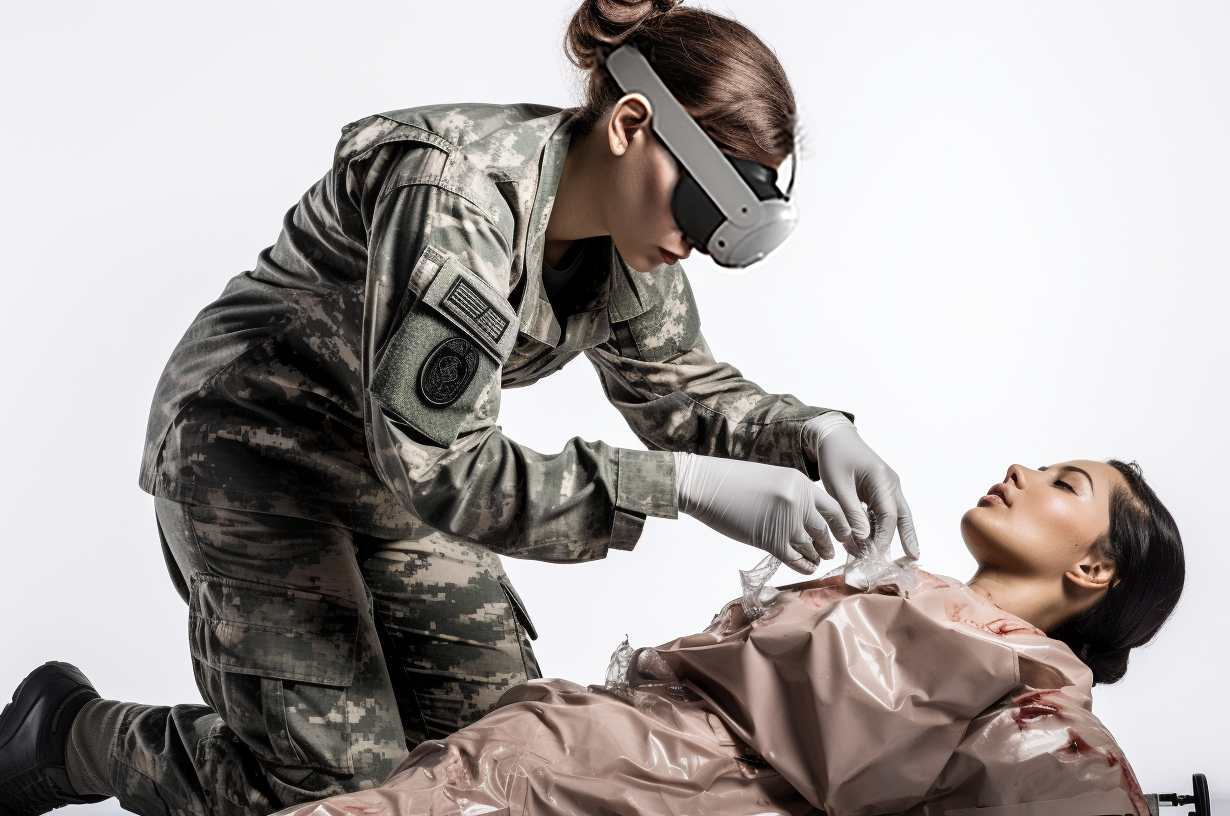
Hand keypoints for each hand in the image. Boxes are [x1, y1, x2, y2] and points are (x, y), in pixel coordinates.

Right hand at [673, 452, 846, 573]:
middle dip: (829, 544)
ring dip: (816, 556)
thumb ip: (795, 495)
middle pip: (824, 530)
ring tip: (818, 560)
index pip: (834, 508)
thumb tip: (810, 517)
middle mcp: (797, 502)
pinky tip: (807, 567)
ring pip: (810, 546)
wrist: (707, 487)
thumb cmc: (735, 482)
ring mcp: (785, 522)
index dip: (842, 525)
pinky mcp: (770, 541)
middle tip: (830, 552)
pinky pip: (795, 559)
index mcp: (800, 484)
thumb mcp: (774, 479)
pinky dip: (804, 565)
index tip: (844, 534)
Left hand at [802, 413, 918, 559]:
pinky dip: (882, 525)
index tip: (874, 555)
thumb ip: (850, 511)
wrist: (833, 437)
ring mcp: (888, 485)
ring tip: (895, 556)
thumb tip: (864, 537)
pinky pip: (886, 510)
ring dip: (893, 534)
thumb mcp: (837, 485)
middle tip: (912, 559)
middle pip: (903, 515)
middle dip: (908, 537)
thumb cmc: (834, 457)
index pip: (888, 514)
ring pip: (896, 514)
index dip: (883, 537)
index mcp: (881, 478)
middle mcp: (890, 482)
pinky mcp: (881, 488)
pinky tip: (876, 541)